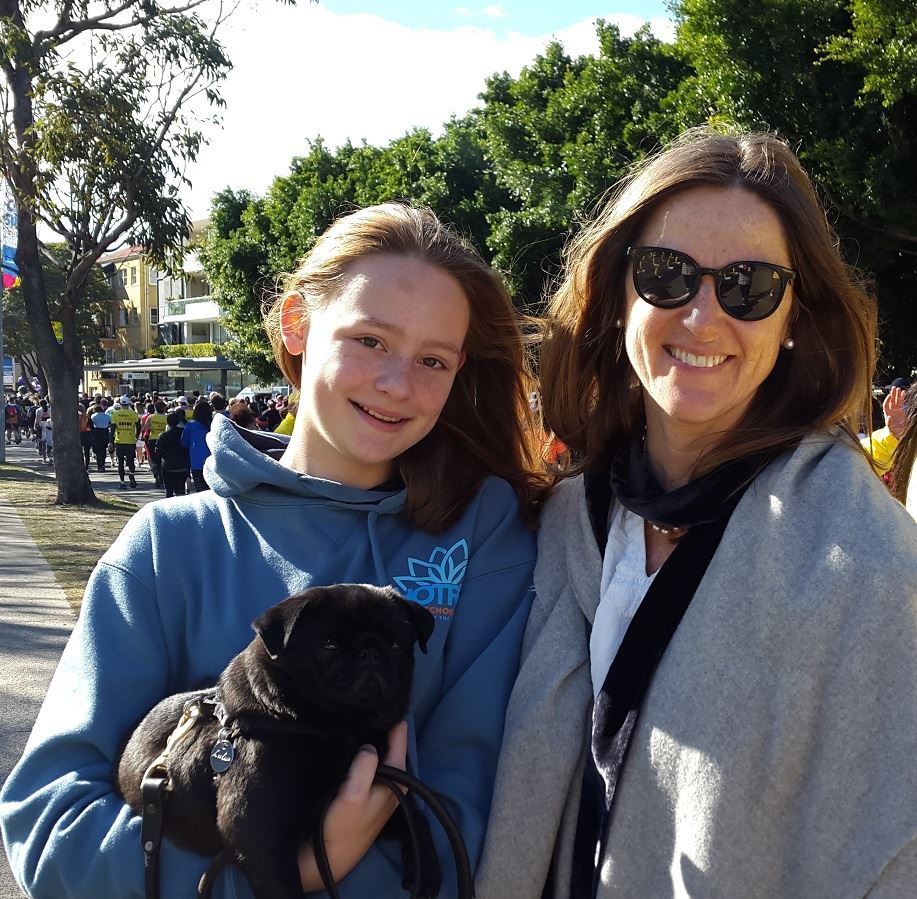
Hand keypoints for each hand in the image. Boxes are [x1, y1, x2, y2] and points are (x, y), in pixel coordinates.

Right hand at [298, 720, 407, 890]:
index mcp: (397, 779)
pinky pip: (374, 762)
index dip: (393, 720)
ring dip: (375, 738)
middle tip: (372, 703)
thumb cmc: (343, 825)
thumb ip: (364, 768)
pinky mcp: (371, 790)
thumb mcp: (353, 795)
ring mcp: (384, 786)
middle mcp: (395, 781)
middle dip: (384, 726)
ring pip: (384, 753)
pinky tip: (356, 742)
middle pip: (393, 744)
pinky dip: (368, 751)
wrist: (333, 855)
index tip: (387, 697)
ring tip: (364, 716)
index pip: (400, 740)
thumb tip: (369, 745)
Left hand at [883, 386, 907, 438]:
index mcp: (887, 413)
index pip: (886, 405)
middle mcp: (891, 410)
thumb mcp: (891, 427)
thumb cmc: (893, 430)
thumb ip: (889, 422)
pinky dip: (902, 397)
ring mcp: (896, 409)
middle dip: (892, 394)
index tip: (889, 396)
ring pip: (896, 400)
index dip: (887, 400)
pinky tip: (903, 392)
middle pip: (891, 400)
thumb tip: (888, 417)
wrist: (898, 432)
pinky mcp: (901, 409)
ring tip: (898, 388)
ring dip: (897, 394)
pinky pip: (901, 402)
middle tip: (894, 388)